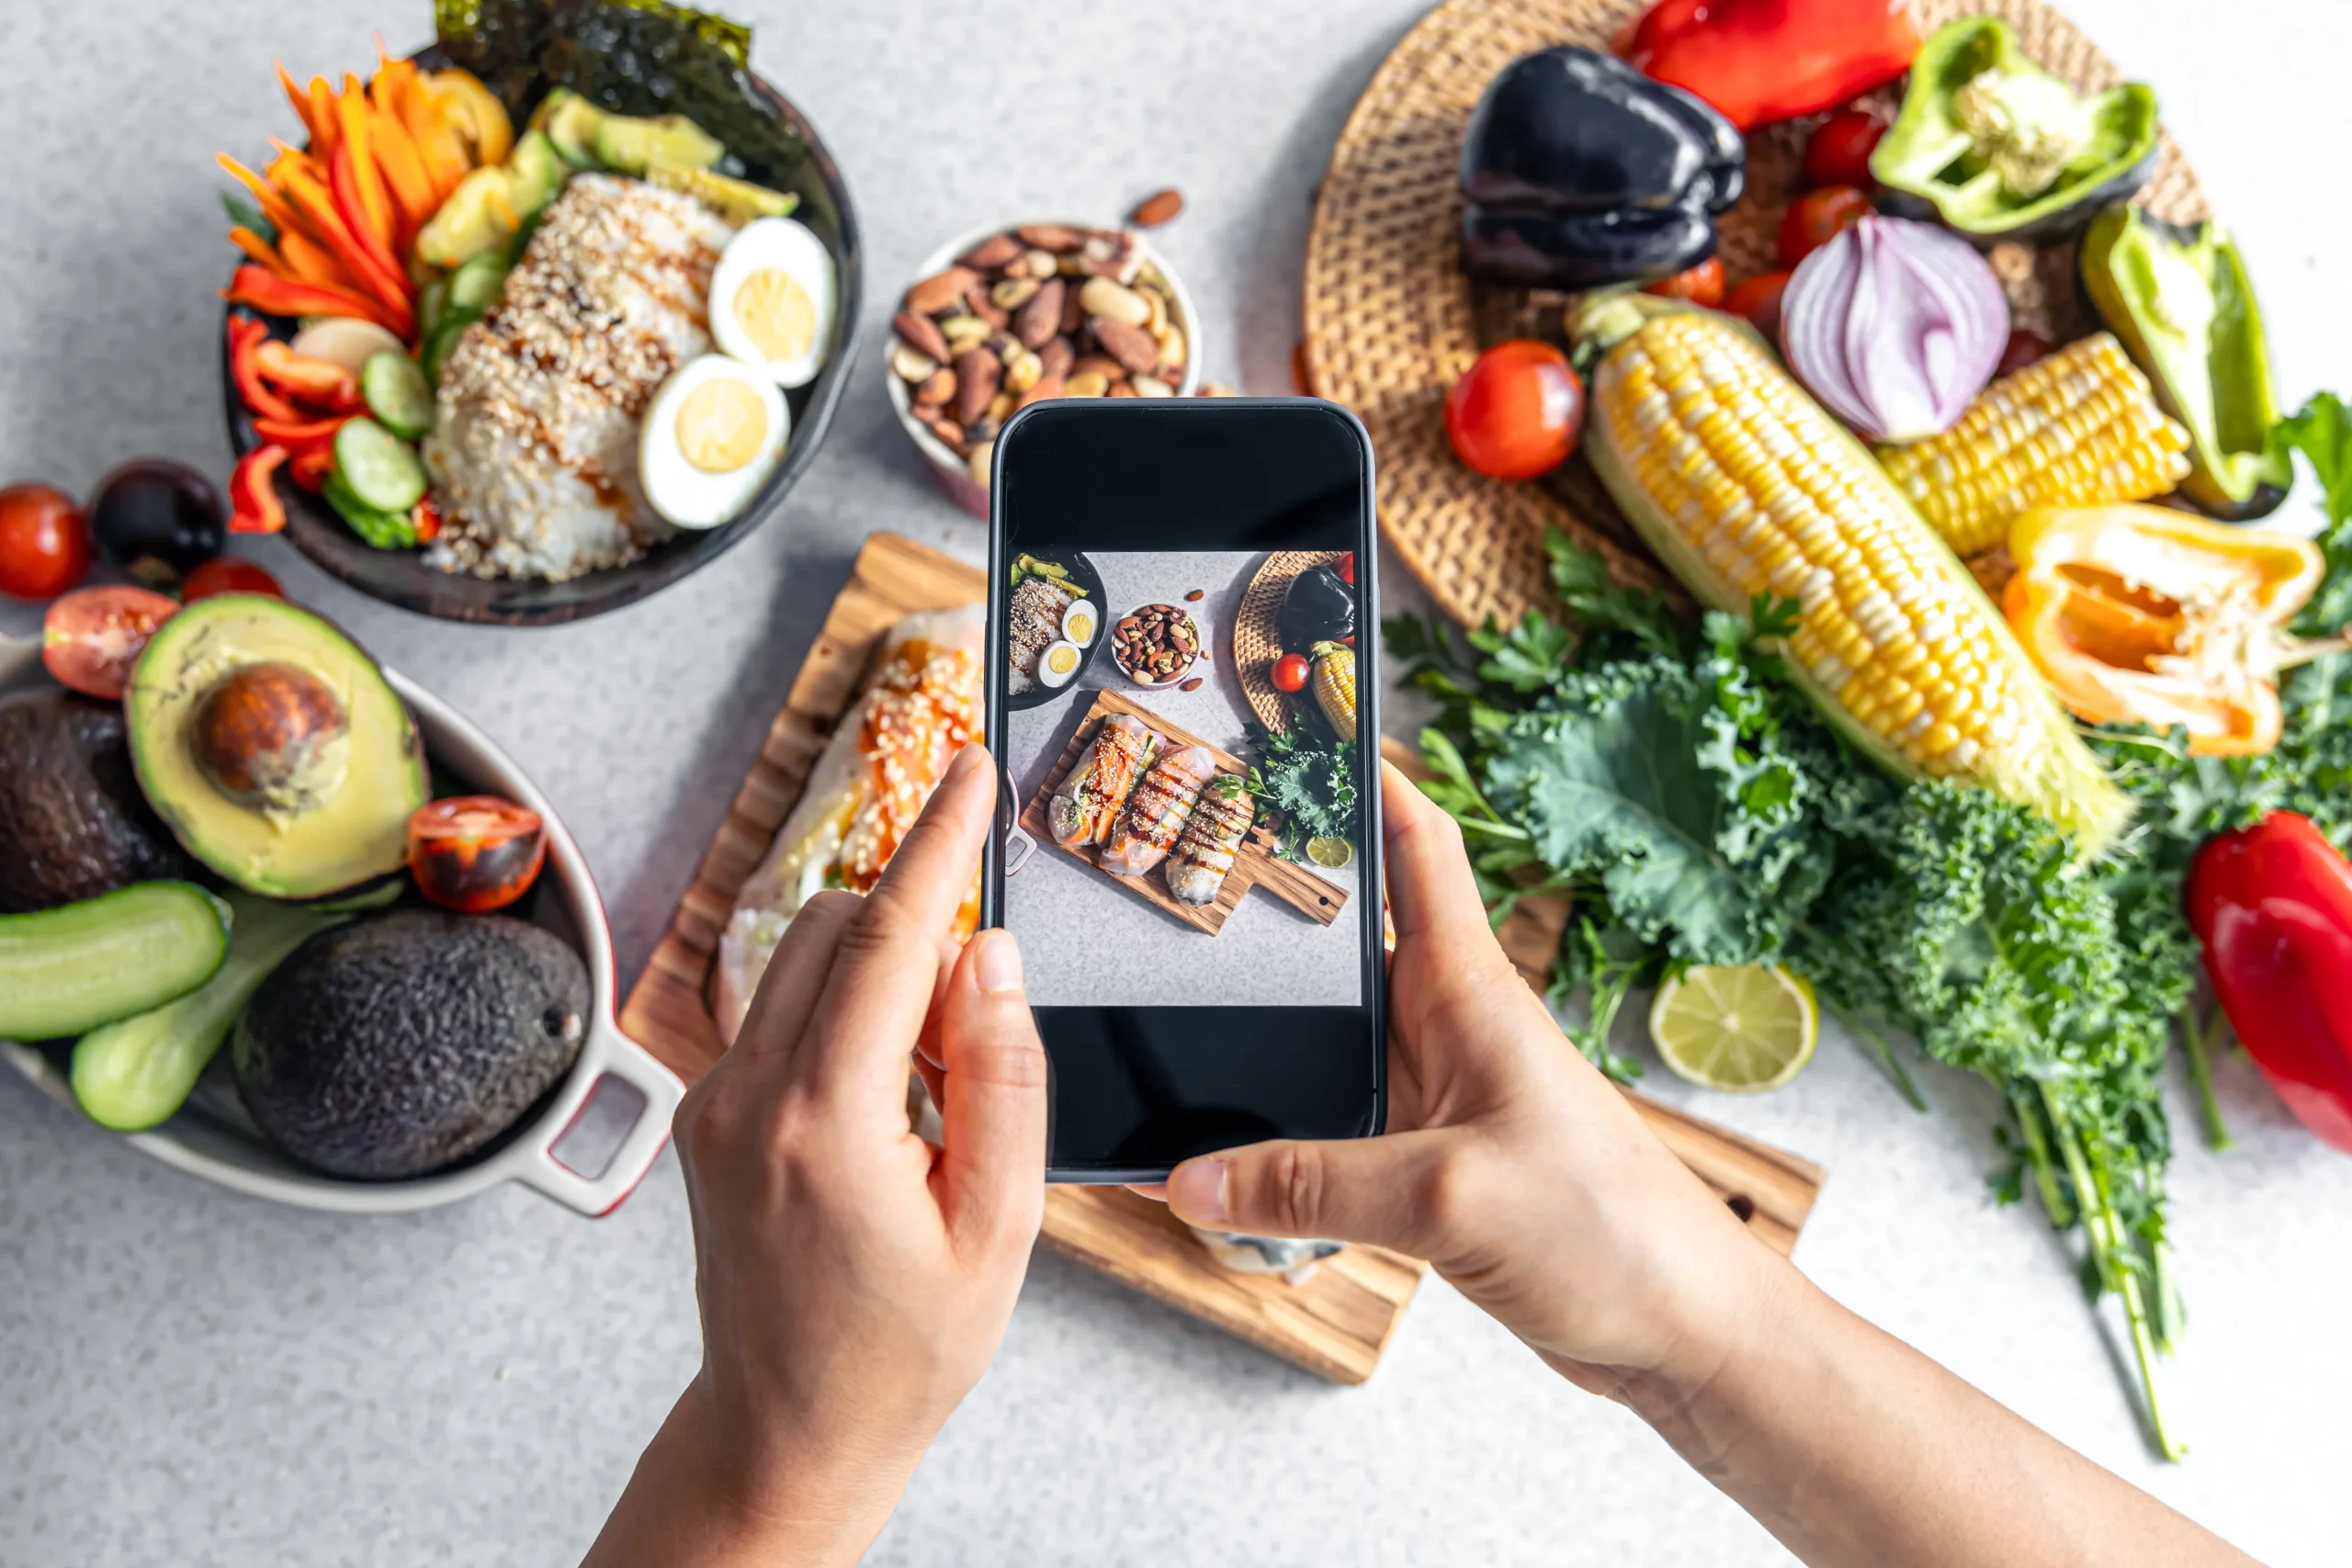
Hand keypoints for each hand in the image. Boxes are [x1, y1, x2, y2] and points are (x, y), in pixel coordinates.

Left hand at [583, 745, 1044, 1567]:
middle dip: (922, 937)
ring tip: (935, 1101)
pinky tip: (889, 1115)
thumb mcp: (998, 1225)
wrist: (788, 1429)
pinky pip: (786, 1011)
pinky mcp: (708, 1112)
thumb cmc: (900, 1350)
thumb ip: (1005, 1074)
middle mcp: (749, 1096)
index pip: (890, 938)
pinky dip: (849, 1020)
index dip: (939, 842)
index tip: (970, 771)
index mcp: (825, 1122)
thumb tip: (991, 955)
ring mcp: (715, 1101)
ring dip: (885, 980)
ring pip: (807, 960)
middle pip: (840, 927)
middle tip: (978, 1048)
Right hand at [1163, 761, 1780, 1407]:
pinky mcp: (1436, 1165)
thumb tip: (1191, 1176)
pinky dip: (1284, 1135)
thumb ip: (1310, 1185)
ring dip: (1270, 1033)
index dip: (1365, 777)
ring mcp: (1443, 1097)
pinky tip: (1229, 1155)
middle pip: (1350, 942)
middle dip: (1278, 901)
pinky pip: (1339, 1129)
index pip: (1417, 848)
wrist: (1685, 1332)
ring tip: (1181, 1009)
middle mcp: (1451, 1030)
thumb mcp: (1446, 1201)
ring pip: (1333, 1043)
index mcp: (1470, 994)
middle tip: (1193, 861)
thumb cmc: (1615, 1237)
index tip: (1304, 728)